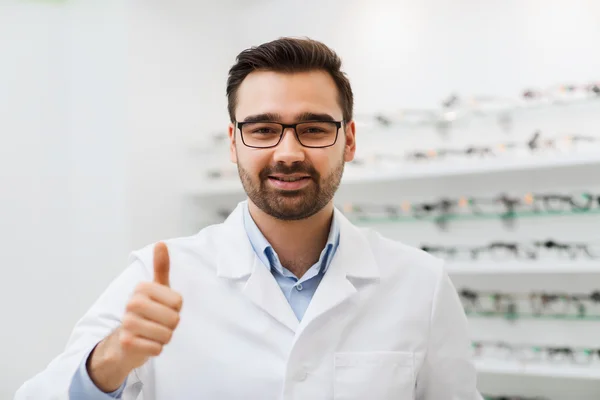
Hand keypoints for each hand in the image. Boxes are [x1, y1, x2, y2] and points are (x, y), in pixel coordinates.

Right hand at [88, 242, 182, 391]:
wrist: (123, 342)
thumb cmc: (145, 313)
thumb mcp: (156, 289)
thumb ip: (160, 268)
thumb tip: (161, 243)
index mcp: (142, 288)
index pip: (178, 302)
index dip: (175, 309)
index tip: (163, 308)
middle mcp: (132, 303)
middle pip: (174, 319)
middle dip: (171, 325)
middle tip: (158, 323)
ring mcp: (128, 323)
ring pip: (167, 335)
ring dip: (164, 338)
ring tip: (152, 333)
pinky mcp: (127, 342)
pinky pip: (158, 348)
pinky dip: (156, 349)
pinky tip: (145, 343)